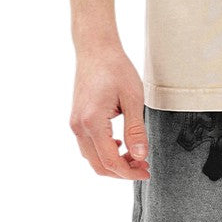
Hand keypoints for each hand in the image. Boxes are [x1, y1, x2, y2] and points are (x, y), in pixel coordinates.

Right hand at [69, 44, 150, 179]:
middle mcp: (78, 127)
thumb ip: (136, 129)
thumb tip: (141, 156)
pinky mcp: (76, 119)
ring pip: (91, 158)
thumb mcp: (133, 97)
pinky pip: (88, 146)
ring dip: (112, 162)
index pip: (109, 161)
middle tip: (143, 167)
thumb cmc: (116, 68)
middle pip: (98, 165)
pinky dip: (104, 152)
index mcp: (92, 122)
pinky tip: (120, 144)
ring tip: (135, 156)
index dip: (129, 172)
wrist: (96, 49)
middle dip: (121, 171)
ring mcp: (75, 124)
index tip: (146, 171)